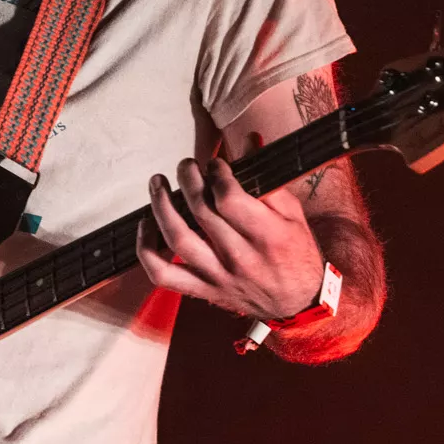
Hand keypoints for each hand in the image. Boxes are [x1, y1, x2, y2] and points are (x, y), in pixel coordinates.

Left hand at [136, 157, 325, 319]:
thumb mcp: (293, 213)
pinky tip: (145, 225)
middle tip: (186, 166)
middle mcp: (241, 258)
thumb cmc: (296, 252)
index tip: (215, 164)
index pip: (228, 198)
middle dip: (188, 179)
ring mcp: (219, 276)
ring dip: (161, 206)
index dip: (216, 173)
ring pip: (178, 239)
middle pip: (201, 211)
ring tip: (158, 183)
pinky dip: (146, 249)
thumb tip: (248, 140)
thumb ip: (267, 179)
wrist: (298, 302)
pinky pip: (163, 273)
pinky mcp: (204, 290)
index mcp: (267, 235)